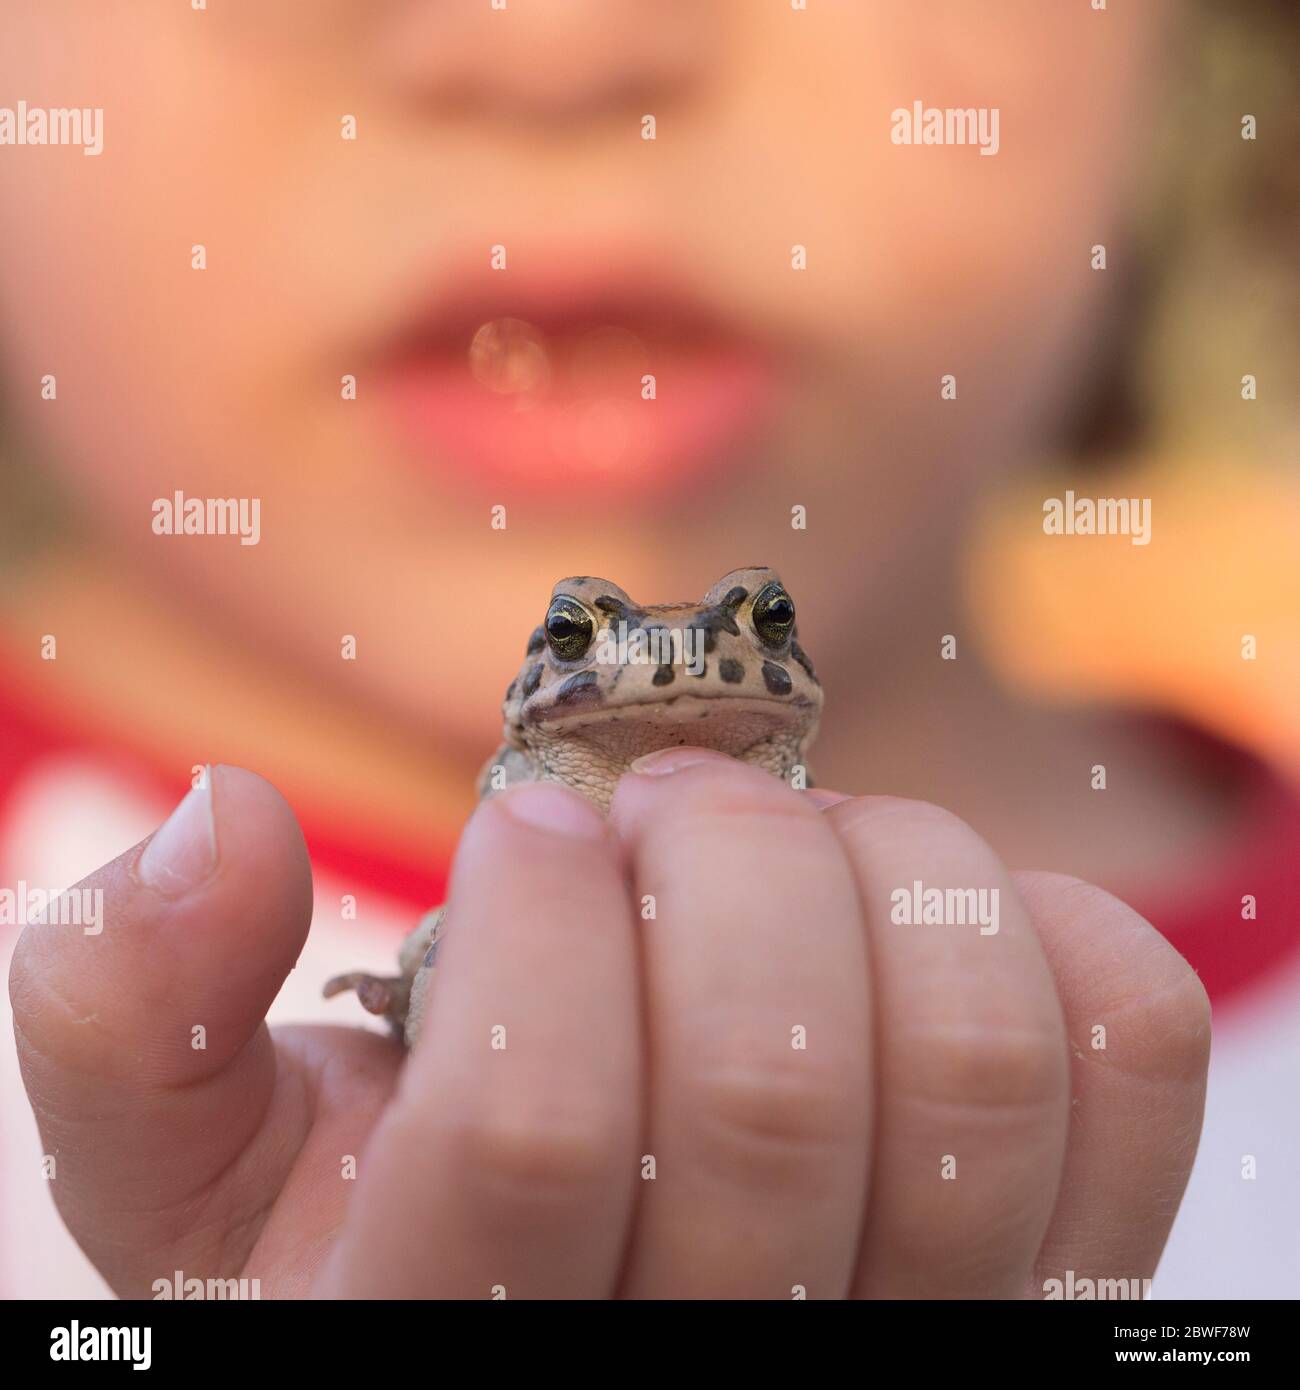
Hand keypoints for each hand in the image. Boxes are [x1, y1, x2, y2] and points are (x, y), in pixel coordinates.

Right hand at [9, 757, 1208, 1297]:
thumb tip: (217, 824)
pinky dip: (1044, 924)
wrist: (592, 1282)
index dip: (537, 924)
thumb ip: (146, 1016)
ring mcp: (924, 1327)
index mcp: (467, 1337)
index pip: (530, 1135)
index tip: (533, 819)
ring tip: (787, 848)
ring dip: (872, 869)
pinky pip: (1126, 1049)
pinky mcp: (1065, 1251)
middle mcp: (722, 1365)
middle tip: (661, 807)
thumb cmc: (380, 1217)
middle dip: (713, 861)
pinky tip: (925, 919)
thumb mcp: (204, 1162)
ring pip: (965, 1056)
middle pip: (768, 1087)